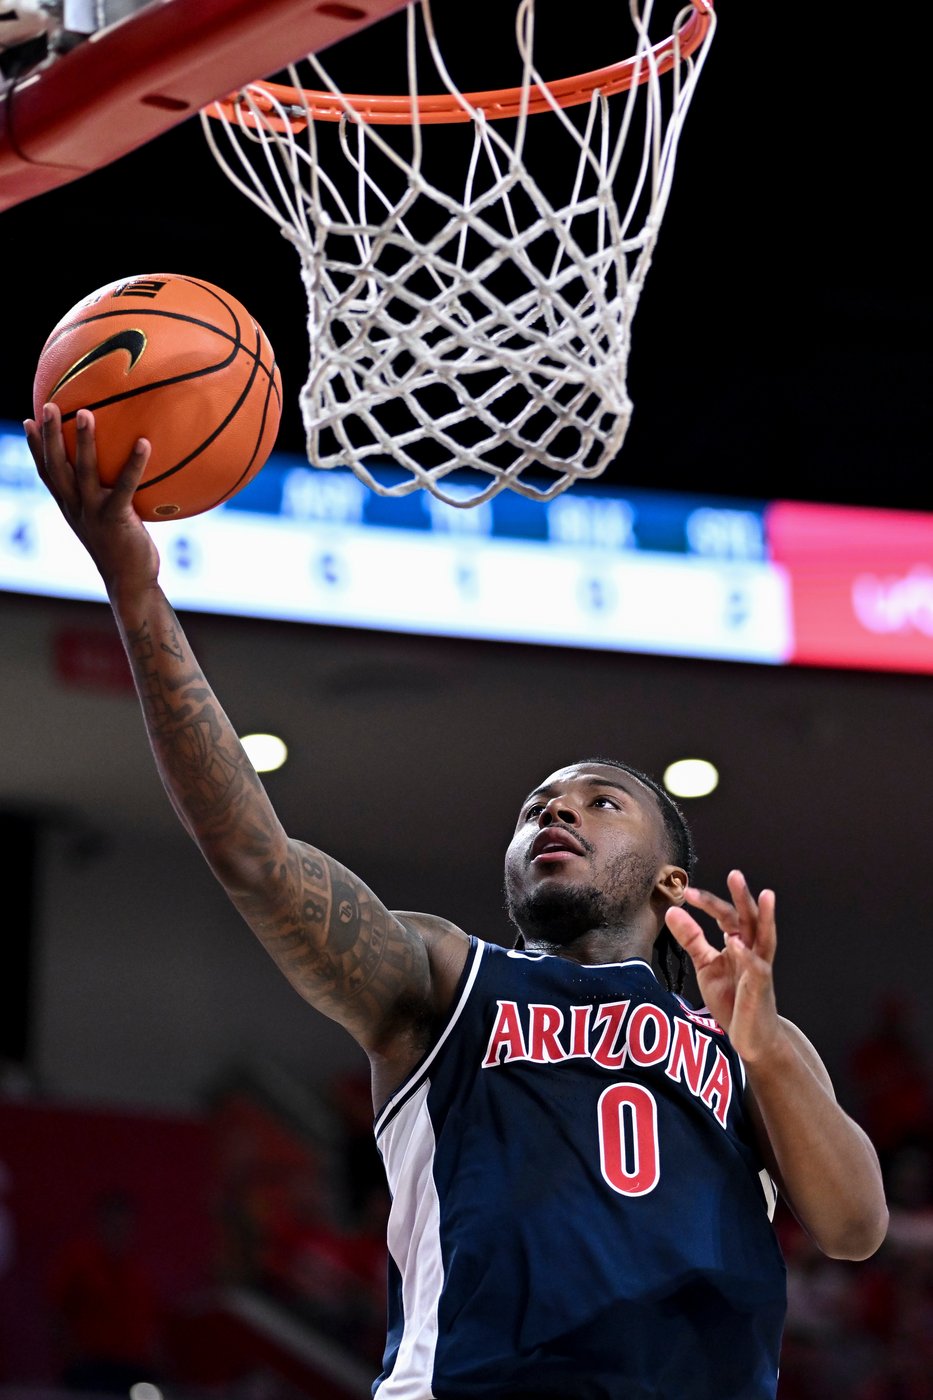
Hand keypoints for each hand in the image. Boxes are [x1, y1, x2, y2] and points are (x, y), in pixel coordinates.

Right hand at [24, 404, 159, 598]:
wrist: (129, 581)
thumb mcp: (108, 520)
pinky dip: (134, 464)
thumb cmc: (123, 548)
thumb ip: (107, 496)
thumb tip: (121, 474)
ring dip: (82, 441)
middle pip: (56, 466)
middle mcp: (75, 508)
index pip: (47, 473)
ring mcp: (92, 513)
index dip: (36, 447)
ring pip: (83, 472)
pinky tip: (144, 443)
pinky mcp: (115, 519)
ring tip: (86, 412)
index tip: (30, 419)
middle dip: (49, 435)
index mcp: (70, 507)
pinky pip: (124, 486)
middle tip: (48, 405)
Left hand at [665, 870, 780, 1063]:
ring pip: (765, 938)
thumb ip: (692, 939)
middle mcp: (752, 951)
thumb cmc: (733, 1000)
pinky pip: (757, 969)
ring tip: (766, 895)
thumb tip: (673, 910)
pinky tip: (736, 943)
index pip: (726, 916)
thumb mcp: (706, 966)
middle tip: (735, 874)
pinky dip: (747, 956)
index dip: (709, 903)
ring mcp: (759, 969)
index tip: (688, 892)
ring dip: (765, 918)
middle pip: (749, 919)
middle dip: (743, 897)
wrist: (751, 1038)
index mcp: (739, 943)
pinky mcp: (760, 989)